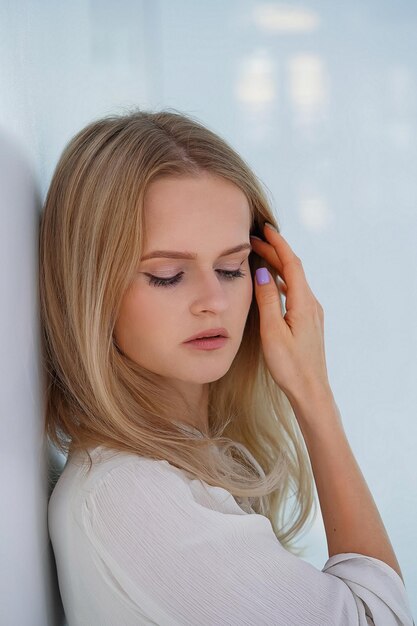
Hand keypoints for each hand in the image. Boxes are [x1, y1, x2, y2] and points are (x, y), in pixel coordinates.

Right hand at [250, 223, 331, 404]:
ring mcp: (312, 313)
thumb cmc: (290, 366)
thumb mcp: (273, 331)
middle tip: (254, 240)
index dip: (278, 244)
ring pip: (295, 281)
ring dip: (279, 266)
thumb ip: (268, 300)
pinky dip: (282, 281)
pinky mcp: (309, 322)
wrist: (311, 391)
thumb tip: (263, 271)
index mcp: (304, 303)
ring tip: (260, 256)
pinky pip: (295, 293)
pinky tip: (273, 284)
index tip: (265, 228)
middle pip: (294, 269)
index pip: (292, 264)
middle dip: (275, 251)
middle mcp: (312, 304)